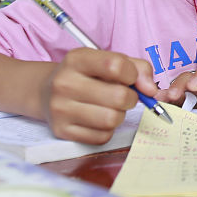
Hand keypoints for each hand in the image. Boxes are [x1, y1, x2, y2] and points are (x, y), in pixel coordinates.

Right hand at [44, 47, 159, 143]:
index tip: (131, 78)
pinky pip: (102, 137)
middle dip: (130, 98)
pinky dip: (107, 130)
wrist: (46, 92)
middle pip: (119, 97)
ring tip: (110, 108)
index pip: (116, 65)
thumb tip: (151, 90)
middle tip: (123, 96)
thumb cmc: (86, 75)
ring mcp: (61, 109)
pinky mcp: (62, 131)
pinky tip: (98, 120)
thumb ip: (137, 68)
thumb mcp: (107, 61)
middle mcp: (64, 83)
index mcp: (77, 59)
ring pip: (112, 119)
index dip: (133, 74)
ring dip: (119, 116)